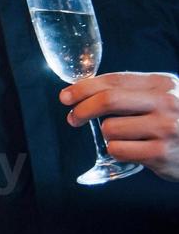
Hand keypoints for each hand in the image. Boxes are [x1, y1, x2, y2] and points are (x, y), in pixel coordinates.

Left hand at [61, 71, 178, 179]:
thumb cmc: (177, 120)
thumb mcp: (163, 96)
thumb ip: (132, 90)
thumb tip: (83, 90)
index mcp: (163, 84)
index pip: (114, 80)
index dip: (83, 87)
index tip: (66, 97)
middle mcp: (166, 103)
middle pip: (108, 100)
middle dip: (82, 109)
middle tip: (73, 118)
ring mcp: (165, 129)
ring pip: (109, 129)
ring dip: (107, 135)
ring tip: (126, 137)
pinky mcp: (161, 154)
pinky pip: (117, 150)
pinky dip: (117, 150)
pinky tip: (133, 149)